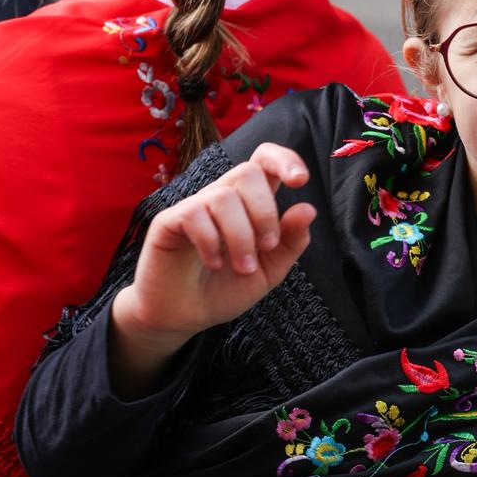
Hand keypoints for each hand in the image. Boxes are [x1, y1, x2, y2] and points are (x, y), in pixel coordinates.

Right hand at [108, 142, 316, 395]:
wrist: (186, 316)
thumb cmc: (227, 288)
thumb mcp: (270, 270)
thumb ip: (291, 241)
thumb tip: (308, 209)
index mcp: (251, 204)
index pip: (264, 160)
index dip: (284, 159)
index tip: (301, 180)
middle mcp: (223, 198)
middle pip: (248, 172)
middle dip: (265, 211)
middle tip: (267, 247)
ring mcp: (195, 206)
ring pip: (224, 196)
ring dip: (241, 236)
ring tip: (243, 268)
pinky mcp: (169, 221)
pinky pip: (193, 213)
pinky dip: (210, 241)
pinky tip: (214, 262)